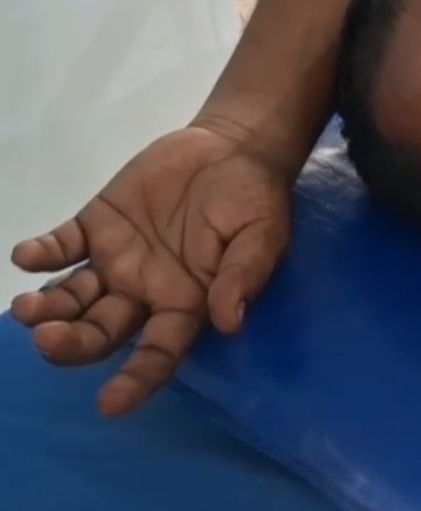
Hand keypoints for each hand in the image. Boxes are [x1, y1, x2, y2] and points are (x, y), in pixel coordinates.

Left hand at [8, 125, 290, 415]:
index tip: (109, 404)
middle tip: (48, 338)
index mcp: (185, 303)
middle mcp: (143, 291)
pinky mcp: (96, 224)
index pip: (158, 353)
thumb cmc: (255, 199)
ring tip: (25, 307)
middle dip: (71, 343)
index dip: (136, 380)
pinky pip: (61, 246)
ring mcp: (116, 259)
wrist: (233, 148)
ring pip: (72, 297)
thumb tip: (229, 320)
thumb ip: (243, 274)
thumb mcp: (263, 235)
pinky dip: (41, 254)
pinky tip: (28, 257)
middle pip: (100, 332)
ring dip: (46, 308)